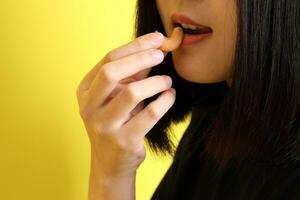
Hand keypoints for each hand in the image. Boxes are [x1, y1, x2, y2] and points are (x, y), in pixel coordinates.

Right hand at [76, 31, 175, 178]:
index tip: (156, 39)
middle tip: (161, 54)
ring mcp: (105, 125)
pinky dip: (164, 101)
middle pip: (112, 71)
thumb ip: (133, 74)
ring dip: (156, 82)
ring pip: (132, 92)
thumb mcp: (118, 96)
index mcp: (85, 91)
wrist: (110, 163)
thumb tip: (154, 49)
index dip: (135, 46)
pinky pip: (150, 114)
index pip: (108, 59)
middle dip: (140, 58)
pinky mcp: (123, 141)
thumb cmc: (116, 122)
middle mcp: (90, 107)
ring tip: (167, 82)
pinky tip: (170, 96)